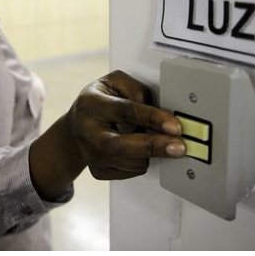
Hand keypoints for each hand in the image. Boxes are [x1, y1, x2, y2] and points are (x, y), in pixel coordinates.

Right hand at [29, 70, 185, 200]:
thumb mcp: (113, 82)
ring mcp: (91, 156)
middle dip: (155, 147)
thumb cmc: (98, 103)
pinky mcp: (98, 172)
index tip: (174, 126)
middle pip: (123, 147)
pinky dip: (140, 159)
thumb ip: (135, 90)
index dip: (153, 118)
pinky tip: (131, 147)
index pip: (125, 111)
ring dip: (148, 151)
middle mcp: (87, 133)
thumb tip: (158, 112)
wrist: (74, 129)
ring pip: (134, 161)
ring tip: (140, 134)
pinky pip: (132, 170)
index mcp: (90, 105)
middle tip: (180, 147)